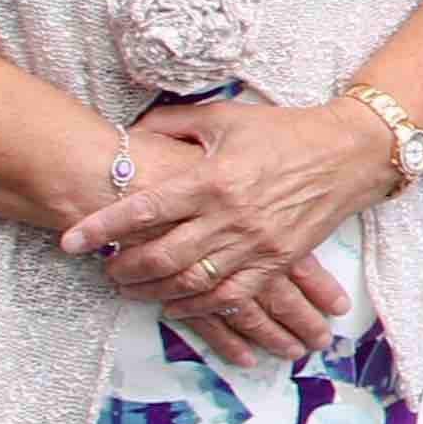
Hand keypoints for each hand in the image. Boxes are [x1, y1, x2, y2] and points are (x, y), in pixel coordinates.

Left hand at [57, 104, 377, 361]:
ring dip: (153, 292)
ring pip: (191, 282)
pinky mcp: (278, 260)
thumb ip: (175, 124)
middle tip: (105, 271)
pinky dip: (199, 306)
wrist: (351, 152)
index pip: (144, 209)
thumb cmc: (287, 130)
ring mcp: (256, 243)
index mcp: (213, 178)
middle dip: (123, 269)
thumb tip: (132, 132)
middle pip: (162, 256)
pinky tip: (176, 306)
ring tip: (131, 289)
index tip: (71, 240)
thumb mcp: (228, 117)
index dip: (103, 228)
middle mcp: (231, 216)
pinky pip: (232, 295)